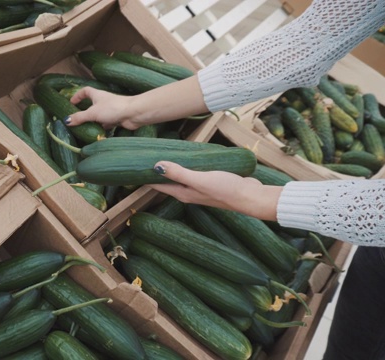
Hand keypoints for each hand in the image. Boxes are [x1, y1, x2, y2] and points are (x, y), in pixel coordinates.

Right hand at [65, 87, 140, 129]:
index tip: (71, 102)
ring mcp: (110, 110)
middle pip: (91, 104)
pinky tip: (96, 134)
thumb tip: (66, 121)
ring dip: (92, 121)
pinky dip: (100, 128)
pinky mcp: (115, 119)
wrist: (133, 113)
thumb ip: (79, 117)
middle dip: (83, 111)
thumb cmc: (113, 108)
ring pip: (98, 116)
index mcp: (97, 95)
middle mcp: (103, 101)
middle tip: (76, 119)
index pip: (85, 91)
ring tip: (83, 129)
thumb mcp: (93, 113)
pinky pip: (105, 123)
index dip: (78, 95)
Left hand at [147, 161, 282, 220]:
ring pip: (181, 176)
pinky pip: (194, 172)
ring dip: (172, 168)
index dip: (145, 177)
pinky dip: (188, 165)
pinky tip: (190, 156)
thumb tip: (156, 166)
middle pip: (167, 181)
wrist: (250, 197)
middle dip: (156, 171)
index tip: (133, 167)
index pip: (158, 185)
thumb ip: (179, 173)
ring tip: (163, 154)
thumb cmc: (225, 190)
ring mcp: (200, 188)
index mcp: (183, 193)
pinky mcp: (211, 182)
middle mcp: (189, 192)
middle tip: (145, 157)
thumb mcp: (199, 180)